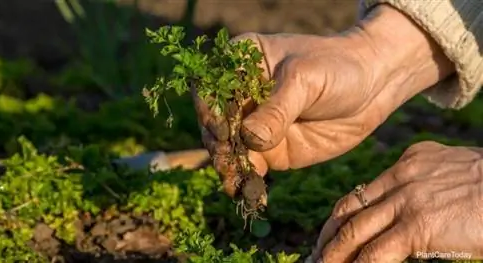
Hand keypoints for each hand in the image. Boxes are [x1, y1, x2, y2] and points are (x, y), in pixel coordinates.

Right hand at [193, 4, 454, 196]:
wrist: (373, 88)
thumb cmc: (338, 69)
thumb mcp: (306, 81)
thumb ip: (277, 109)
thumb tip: (249, 138)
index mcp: (241, 62)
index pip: (211, 87)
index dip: (210, 109)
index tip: (221, 130)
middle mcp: (240, 94)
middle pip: (215, 122)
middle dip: (219, 145)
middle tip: (229, 163)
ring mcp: (252, 124)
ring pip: (228, 149)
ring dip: (230, 167)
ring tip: (237, 185)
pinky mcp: (268, 149)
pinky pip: (249, 167)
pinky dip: (247, 181)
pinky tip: (250, 193)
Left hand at [310, 141, 482, 262]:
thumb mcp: (456, 176)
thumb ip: (428, 187)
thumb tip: (414, 219)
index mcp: (409, 163)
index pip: (363, 192)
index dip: (342, 215)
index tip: (332, 233)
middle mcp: (401, 177)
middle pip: (350, 208)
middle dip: (329, 234)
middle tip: (317, 254)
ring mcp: (407, 200)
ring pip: (355, 230)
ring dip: (334, 254)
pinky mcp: (418, 225)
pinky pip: (376, 252)